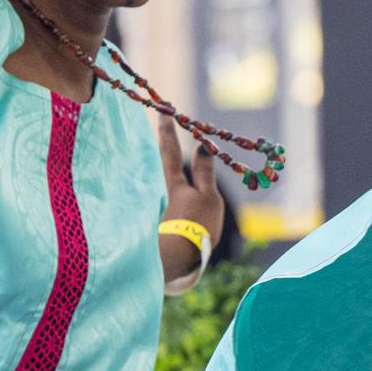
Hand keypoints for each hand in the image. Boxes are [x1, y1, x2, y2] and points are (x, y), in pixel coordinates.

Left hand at [157, 118, 227, 273]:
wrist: (179, 261)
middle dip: (167, 145)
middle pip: (167, 165)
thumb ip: (205, 172)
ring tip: (183, 169)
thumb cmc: (197, 226)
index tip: (163, 109)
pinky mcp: (171, 225)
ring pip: (174, 185)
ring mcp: (168, 209)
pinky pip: (179, 205)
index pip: (171, 150)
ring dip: (178, 175)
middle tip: (164, 125)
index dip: (168, 130)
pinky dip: (183, 200)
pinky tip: (188, 212)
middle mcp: (167, 193)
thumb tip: (202, 145)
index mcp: (176, 183)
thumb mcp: (208, 197)